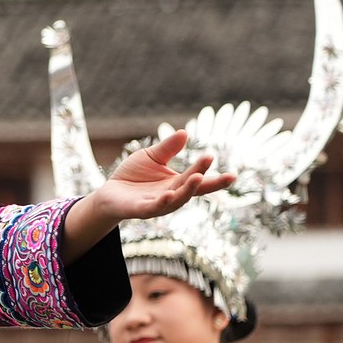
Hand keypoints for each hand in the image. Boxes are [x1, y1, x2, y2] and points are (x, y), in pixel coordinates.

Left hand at [61, 128, 234, 260]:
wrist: (109, 193)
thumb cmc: (133, 176)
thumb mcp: (152, 157)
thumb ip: (168, 148)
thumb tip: (185, 132)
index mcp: (177, 184)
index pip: (200, 181)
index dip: (216, 180)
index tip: (233, 175)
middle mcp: (171, 196)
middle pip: (191, 187)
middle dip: (202, 176)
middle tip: (209, 160)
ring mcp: (157, 204)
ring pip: (176, 199)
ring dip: (187, 189)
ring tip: (198, 176)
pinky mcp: (140, 210)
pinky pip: (154, 207)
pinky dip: (163, 202)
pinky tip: (169, 194)